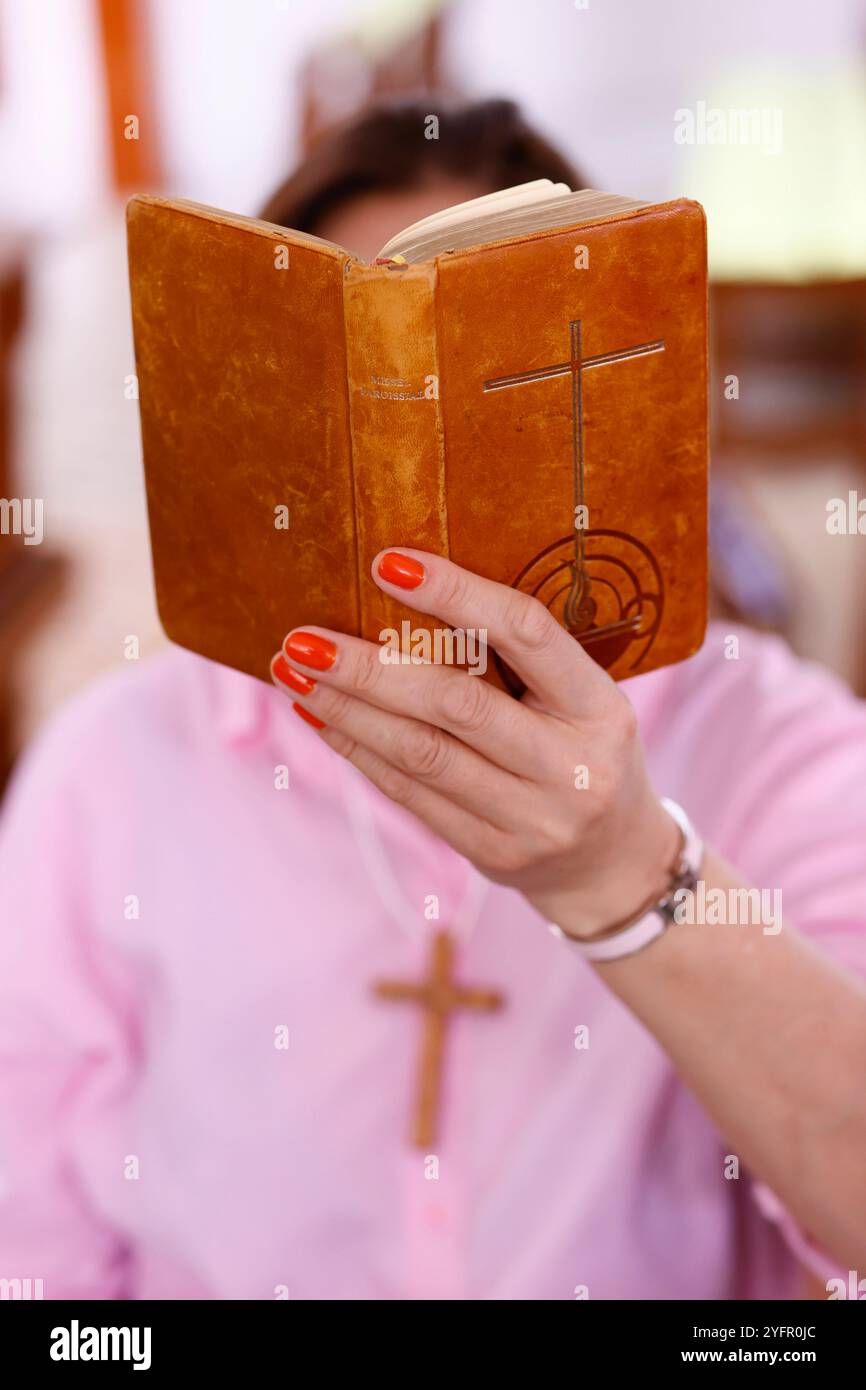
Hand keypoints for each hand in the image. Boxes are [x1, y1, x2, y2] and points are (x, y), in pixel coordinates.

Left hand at [271, 549, 679, 938]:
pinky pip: (411, 795)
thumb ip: (521, 660)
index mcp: (601, 707)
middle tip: (303, 637)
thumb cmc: (584, 751)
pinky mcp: (492, 854)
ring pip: (420, 754)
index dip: (456, 594)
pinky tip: (320, 717)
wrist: (614, 862)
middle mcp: (572, 767)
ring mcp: (533, 819)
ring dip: (347, 709)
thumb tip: (407, 593)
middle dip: (368, 666)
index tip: (388, 562)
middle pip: (455, 704)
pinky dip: (358, 751)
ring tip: (293, 671)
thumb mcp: (582, 699)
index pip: (526, 634)